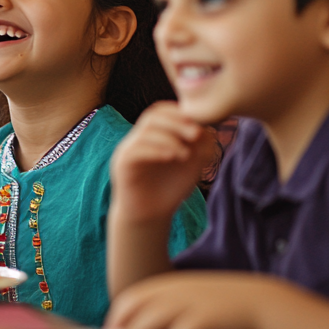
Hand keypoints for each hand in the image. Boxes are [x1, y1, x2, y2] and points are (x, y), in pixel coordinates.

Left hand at [106, 271, 290, 328]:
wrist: (267, 304)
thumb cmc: (228, 312)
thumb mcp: (195, 304)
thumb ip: (172, 315)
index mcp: (170, 286)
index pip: (130, 298)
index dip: (116, 319)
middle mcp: (174, 290)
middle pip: (132, 305)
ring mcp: (190, 301)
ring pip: (150, 318)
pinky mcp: (207, 315)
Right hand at [110, 102, 215, 225]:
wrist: (150, 216)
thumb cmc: (169, 189)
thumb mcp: (191, 165)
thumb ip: (199, 147)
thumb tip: (207, 128)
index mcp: (152, 135)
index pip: (161, 111)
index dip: (179, 113)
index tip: (199, 125)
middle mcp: (137, 139)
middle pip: (152, 116)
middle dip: (176, 122)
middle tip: (195, 134)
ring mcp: (127, 150)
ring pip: (145, 132)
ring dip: (169, 138)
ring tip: (185, 154)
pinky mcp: (122, 165)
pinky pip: (136, 150)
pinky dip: (156, 150)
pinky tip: (171, 158)